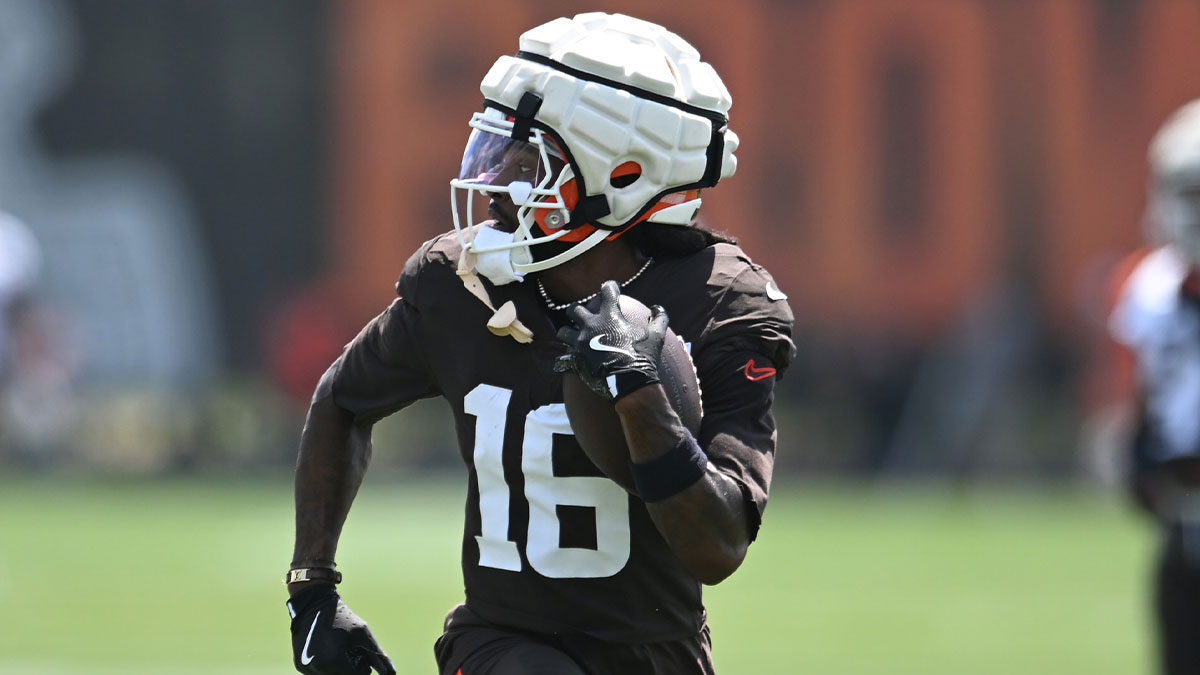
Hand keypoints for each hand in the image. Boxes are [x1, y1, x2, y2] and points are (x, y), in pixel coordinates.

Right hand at [287, 585, 395, 674]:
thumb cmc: (342, 619)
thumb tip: (391, 674)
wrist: (313, 606)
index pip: (360, 674)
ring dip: (338, 666)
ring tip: (335, 647)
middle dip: (349, 666)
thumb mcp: (363, 633)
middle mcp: (319, 667)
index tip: (356, 649)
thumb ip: (378, 654)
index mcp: (335, 660)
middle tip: (345, 648)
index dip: (362, 663)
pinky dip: (326, 665)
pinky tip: (324, 649)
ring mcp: (308, 668)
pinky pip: (319, 672)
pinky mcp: (301, 667)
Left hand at [554, 280, 667, 399]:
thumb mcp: (656, 337)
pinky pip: (564, 356)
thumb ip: (659, 319)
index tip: (613, 288)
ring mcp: (580, 342)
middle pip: (574, 309)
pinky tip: (574, 358)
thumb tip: (658, 308)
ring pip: (564, 331)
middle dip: (577, 310)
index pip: (607, 290)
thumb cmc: (642, 357)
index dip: (611, 287)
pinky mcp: (575, 359)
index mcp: (610, 316)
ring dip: (568, 332)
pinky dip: (568, 356)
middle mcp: (591, 325)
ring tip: (574, 336)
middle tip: (584, 315)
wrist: (628, 383)